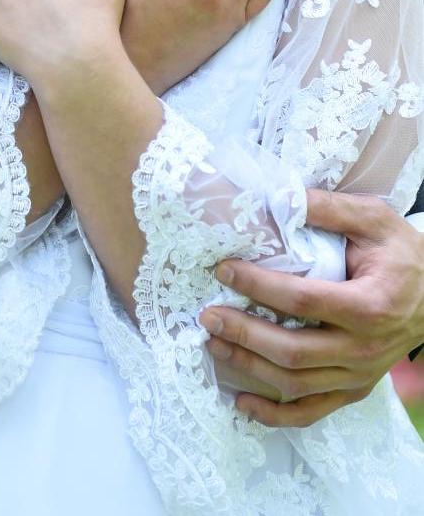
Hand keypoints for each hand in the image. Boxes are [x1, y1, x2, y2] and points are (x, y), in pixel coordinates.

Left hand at [199, 190, 423, 426]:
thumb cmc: (402, 253)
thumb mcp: (373, 219)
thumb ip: (327, 208)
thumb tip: (278, 196)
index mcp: (369, 306)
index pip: (302, 301)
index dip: (258, 286)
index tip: (223, 270)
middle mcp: (363, 348)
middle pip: (293, 350)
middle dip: (244, 333)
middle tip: (207, 315)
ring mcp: (359, 374)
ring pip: (296, 384)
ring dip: (249, 367)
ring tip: (213, 345)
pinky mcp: (354, 389)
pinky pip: (312, 411)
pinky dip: (275, 414)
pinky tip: (241, 402)